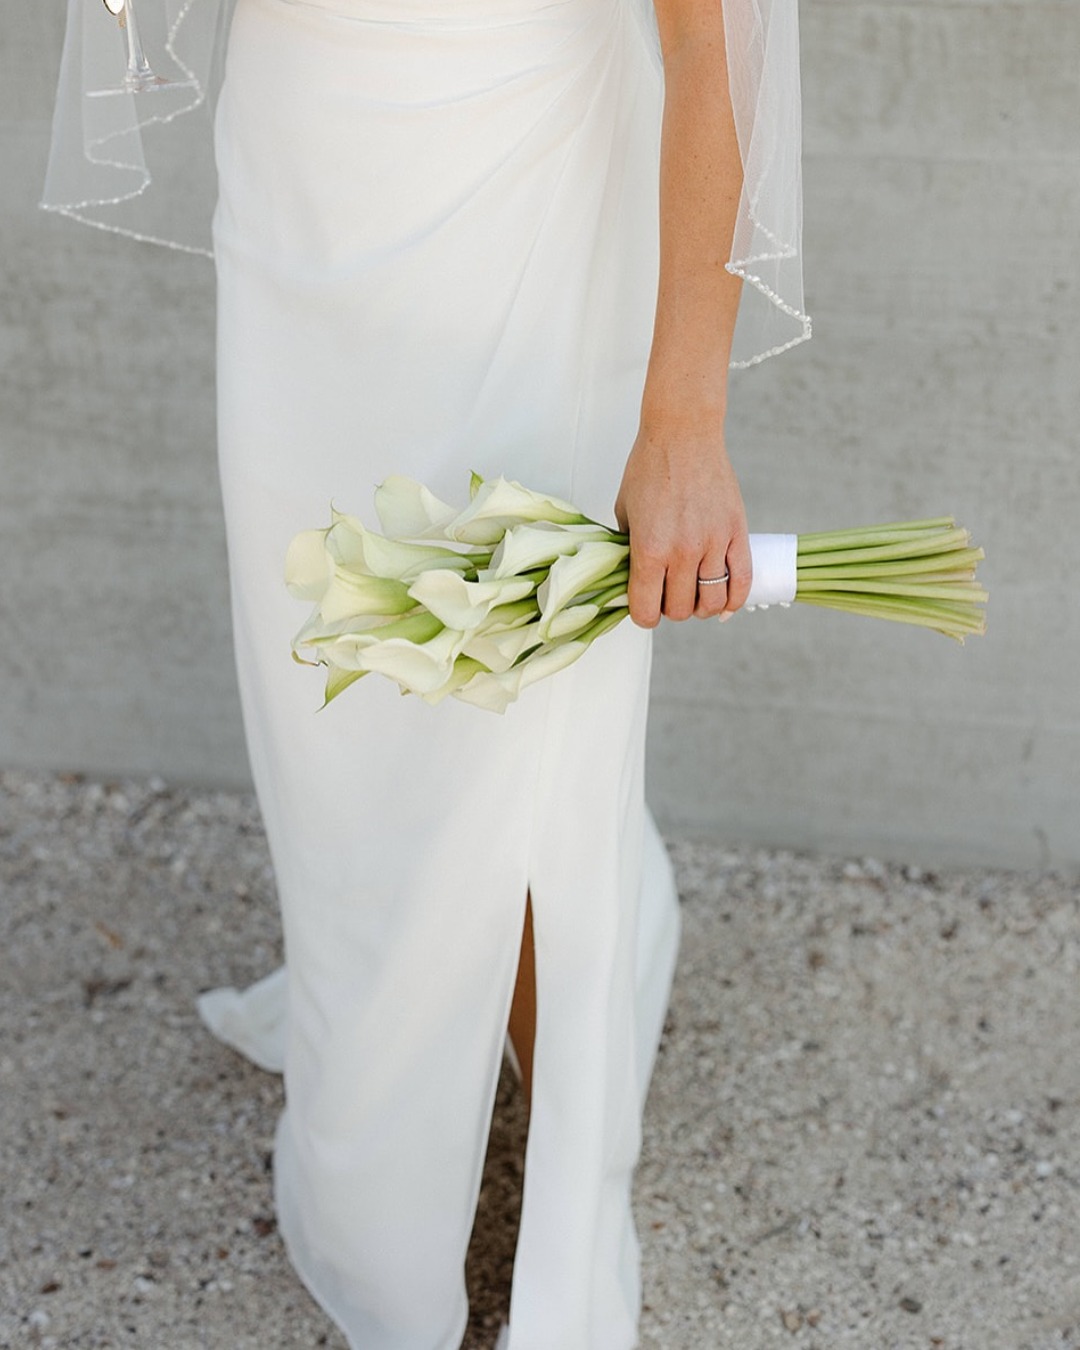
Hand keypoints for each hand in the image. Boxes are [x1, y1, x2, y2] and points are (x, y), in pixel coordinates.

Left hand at [613, 417, 751, 627]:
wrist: (683, 434)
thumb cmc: (649, 468)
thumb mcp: (624, 512)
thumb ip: (628, 549)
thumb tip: (633, 579)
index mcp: (649, 548)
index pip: (647, 611)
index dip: (643, 616)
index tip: (644, 608)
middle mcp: (682, 551)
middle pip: (680, 610)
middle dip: (670, 610)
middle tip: (667, 595)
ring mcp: (713, 543)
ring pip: (711, 602)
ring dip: (700, 608)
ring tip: (694, 596)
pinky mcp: (736, 533)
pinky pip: (742, 582)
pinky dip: (733, 601)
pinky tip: (723, 603)